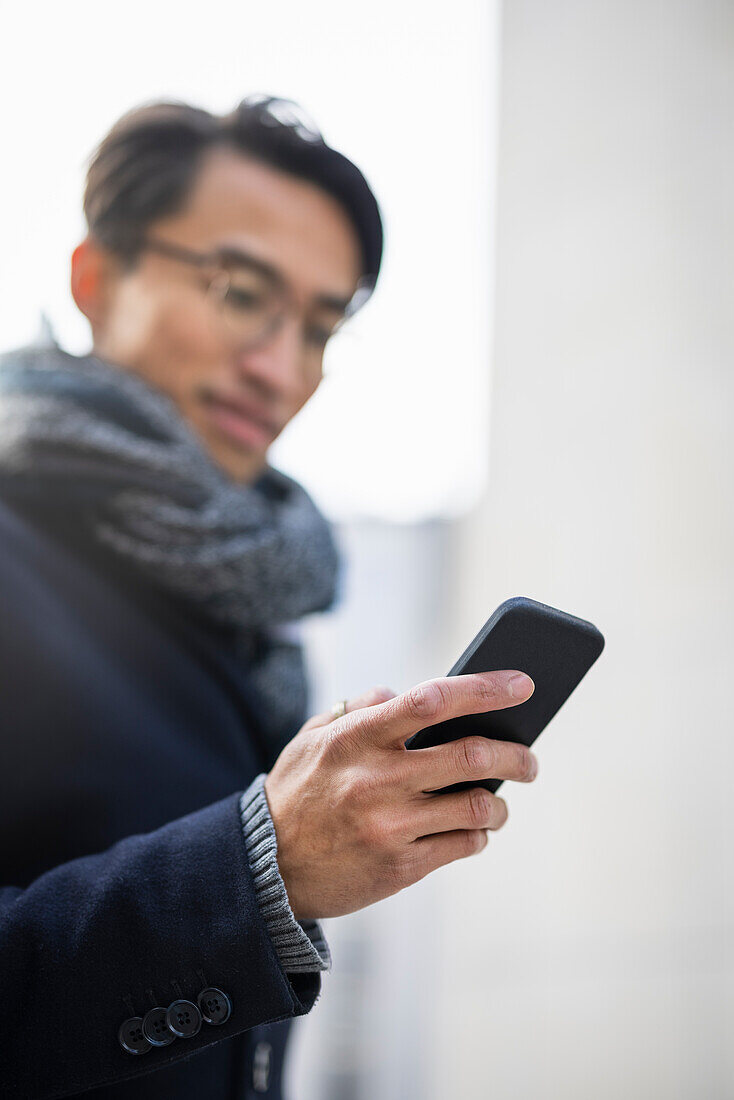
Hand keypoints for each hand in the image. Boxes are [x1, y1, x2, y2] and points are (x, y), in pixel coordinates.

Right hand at [264, 670, 536, 919]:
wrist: (267, 866)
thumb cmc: (297, 791)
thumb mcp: (313, 736)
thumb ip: (360, 708)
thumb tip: (405, 692)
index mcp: (358, 737)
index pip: (432, 700)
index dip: (484, 689)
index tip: (522, 684)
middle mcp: (378, 779)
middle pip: (470, 756)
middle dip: (516, 755)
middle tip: (531, 757)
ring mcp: (391, 826)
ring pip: (477, 807)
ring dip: (501, 803)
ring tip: (501, 802)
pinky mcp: (400, 866)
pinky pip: (462, 845)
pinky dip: (479, 835)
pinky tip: (475, 830)